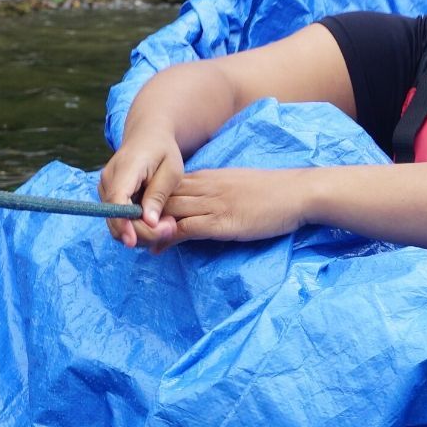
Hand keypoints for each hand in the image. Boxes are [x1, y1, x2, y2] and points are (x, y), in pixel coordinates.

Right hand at [99, 134, 184, 249]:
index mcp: (125, 168)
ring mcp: (105, 189)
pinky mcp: (109, 196)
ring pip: (116, 223)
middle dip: (142, 232)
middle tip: (172, 228)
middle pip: (115, 218)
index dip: (123, 223)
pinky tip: (157, 222)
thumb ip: (159, 194)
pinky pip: (119, 219)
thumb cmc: (163, 150)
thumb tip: (149, 222)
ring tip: (168, 224)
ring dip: (141, 232)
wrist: (147, 136)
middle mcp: (108, 180)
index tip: (133, 241)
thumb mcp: (171, 170)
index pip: (116, 201)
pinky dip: (136, 226)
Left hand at [150, 168, 306, 253]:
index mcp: (209, 176)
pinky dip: (167, 239)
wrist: (299, 193)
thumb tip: (204, 208)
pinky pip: (184, 229)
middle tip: (127, 233)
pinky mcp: (221, 222)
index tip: (137, 215)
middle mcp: (205, 187)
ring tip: (135, 243)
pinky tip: (156, 249)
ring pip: (166, 213)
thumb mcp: (239, 186)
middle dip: (140, 214)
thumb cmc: (275, 192)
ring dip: (147, 229)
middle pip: (160, 198)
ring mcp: (212, 204)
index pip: (168, 185)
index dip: (149, 200)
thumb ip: (218, 193)